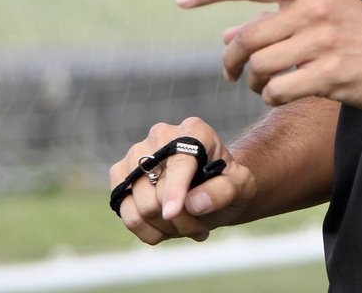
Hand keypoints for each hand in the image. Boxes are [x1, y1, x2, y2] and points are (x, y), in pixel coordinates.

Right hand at [109, 117, 254, 244]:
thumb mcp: (240, 187)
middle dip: (180, 220)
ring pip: (140, 207)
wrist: (211, 187)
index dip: (175, 190)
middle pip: (158, 192)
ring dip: (165, 228)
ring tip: (187, 226)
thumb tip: (194, 202)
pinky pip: (125, 214)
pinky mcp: (121, 175)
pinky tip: (167, 229)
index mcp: (193, 131)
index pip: (179, 163)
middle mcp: (161, 135)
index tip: (173, 212)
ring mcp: (136, 154)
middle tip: (200, 226)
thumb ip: (223, 192)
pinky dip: (146, 231)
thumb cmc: (228, 184)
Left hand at [176, 0, 361, 109]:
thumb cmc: (360, 34)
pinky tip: (284, 94)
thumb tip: (226, 35)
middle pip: (249, 36)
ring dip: (255, 82)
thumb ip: (275, 21)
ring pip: (261, 66)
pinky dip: (273, 97)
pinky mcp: (332, 74)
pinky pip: (280, 90)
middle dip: (233, 61)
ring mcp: (325, 41)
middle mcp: (316, 8)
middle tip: (232, 73)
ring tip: (267, 85)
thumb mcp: (321, 15)